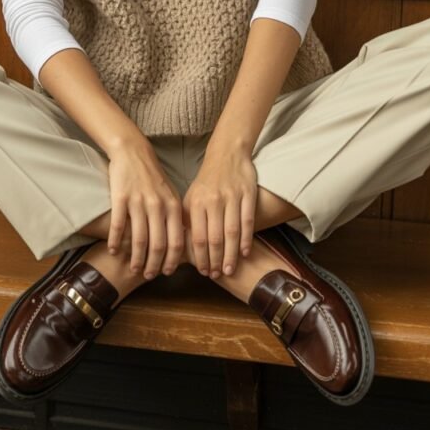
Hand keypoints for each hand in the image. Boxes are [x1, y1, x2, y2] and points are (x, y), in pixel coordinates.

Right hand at [107, 139, 183, 278]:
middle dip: (154, 265)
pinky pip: (117, 225)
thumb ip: (176, 217)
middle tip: (148, 275)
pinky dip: (115, 241)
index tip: (167, 272)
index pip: (176, 241)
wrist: (133, 152)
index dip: (172, 260)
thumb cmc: (153, 177)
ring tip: (132, 268)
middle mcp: (157, 206)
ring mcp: (138, 202)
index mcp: (172, 206)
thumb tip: (182, 245)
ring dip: (135, 258)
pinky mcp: (120, 198)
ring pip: (138, 239)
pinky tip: (113, 250)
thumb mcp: (171, 195)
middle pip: (157, 244)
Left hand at [183, 144, 257, 278]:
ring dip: (231, 255)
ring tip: (230, 270)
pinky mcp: (248, 194)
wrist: (227, 153)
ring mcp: (232, 197)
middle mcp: (213, 200)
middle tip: (217, 275)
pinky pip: (248, 221)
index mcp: (196, 202)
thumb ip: (188, 219)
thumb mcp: (192, 197)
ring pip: (232, 233)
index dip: (201, 257)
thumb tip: (180, 247)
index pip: (197, 236)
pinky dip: (246, 239)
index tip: (203, 271)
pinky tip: (245, 253)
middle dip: (216, 260)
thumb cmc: (207, 181)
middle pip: (215, 238)